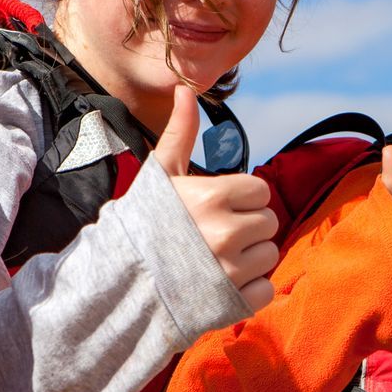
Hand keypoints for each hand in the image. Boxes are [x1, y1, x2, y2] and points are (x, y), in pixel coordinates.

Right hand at [155, 86, 279, 311]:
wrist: (121, 282)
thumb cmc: (143, 223)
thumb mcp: (161, 175)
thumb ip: (181, 134)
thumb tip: (185, 89)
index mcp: (212, 197)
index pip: (259, 190)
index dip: (241, 198)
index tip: (216, 208)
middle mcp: (225, 232)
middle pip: (269, 221)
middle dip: (247, 226)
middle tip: (215, 235)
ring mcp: (231, 271)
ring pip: (270, 254)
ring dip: (250, 257)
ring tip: (217, 259)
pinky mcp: (234, 302)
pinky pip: (266, 289)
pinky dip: (250, 289)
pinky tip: (223, 283)